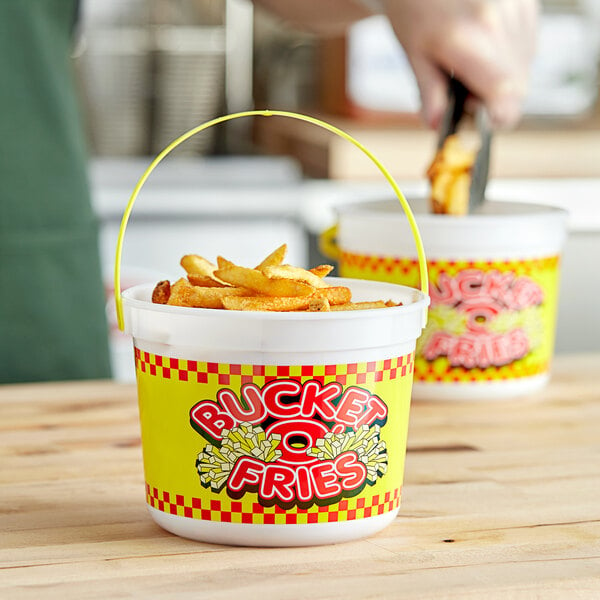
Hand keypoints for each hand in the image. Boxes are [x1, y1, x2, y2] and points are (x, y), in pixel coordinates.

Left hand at [383, 0, 538, 128]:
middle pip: (518, 88)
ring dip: (501, 77)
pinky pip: (527, 45)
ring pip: (525, 68)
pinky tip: (483, 43)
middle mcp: (502, 23)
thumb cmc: (414, 5)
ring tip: (470, 62)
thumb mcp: (414, 54)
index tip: (478, 121)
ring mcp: (519, 9)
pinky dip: (507, 55)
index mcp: (471, 40)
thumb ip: (430, 93)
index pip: (506, 97)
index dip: (496, 118)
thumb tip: (438, 126)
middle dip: (493, 99)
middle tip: (463, 90)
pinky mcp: (527, 2)